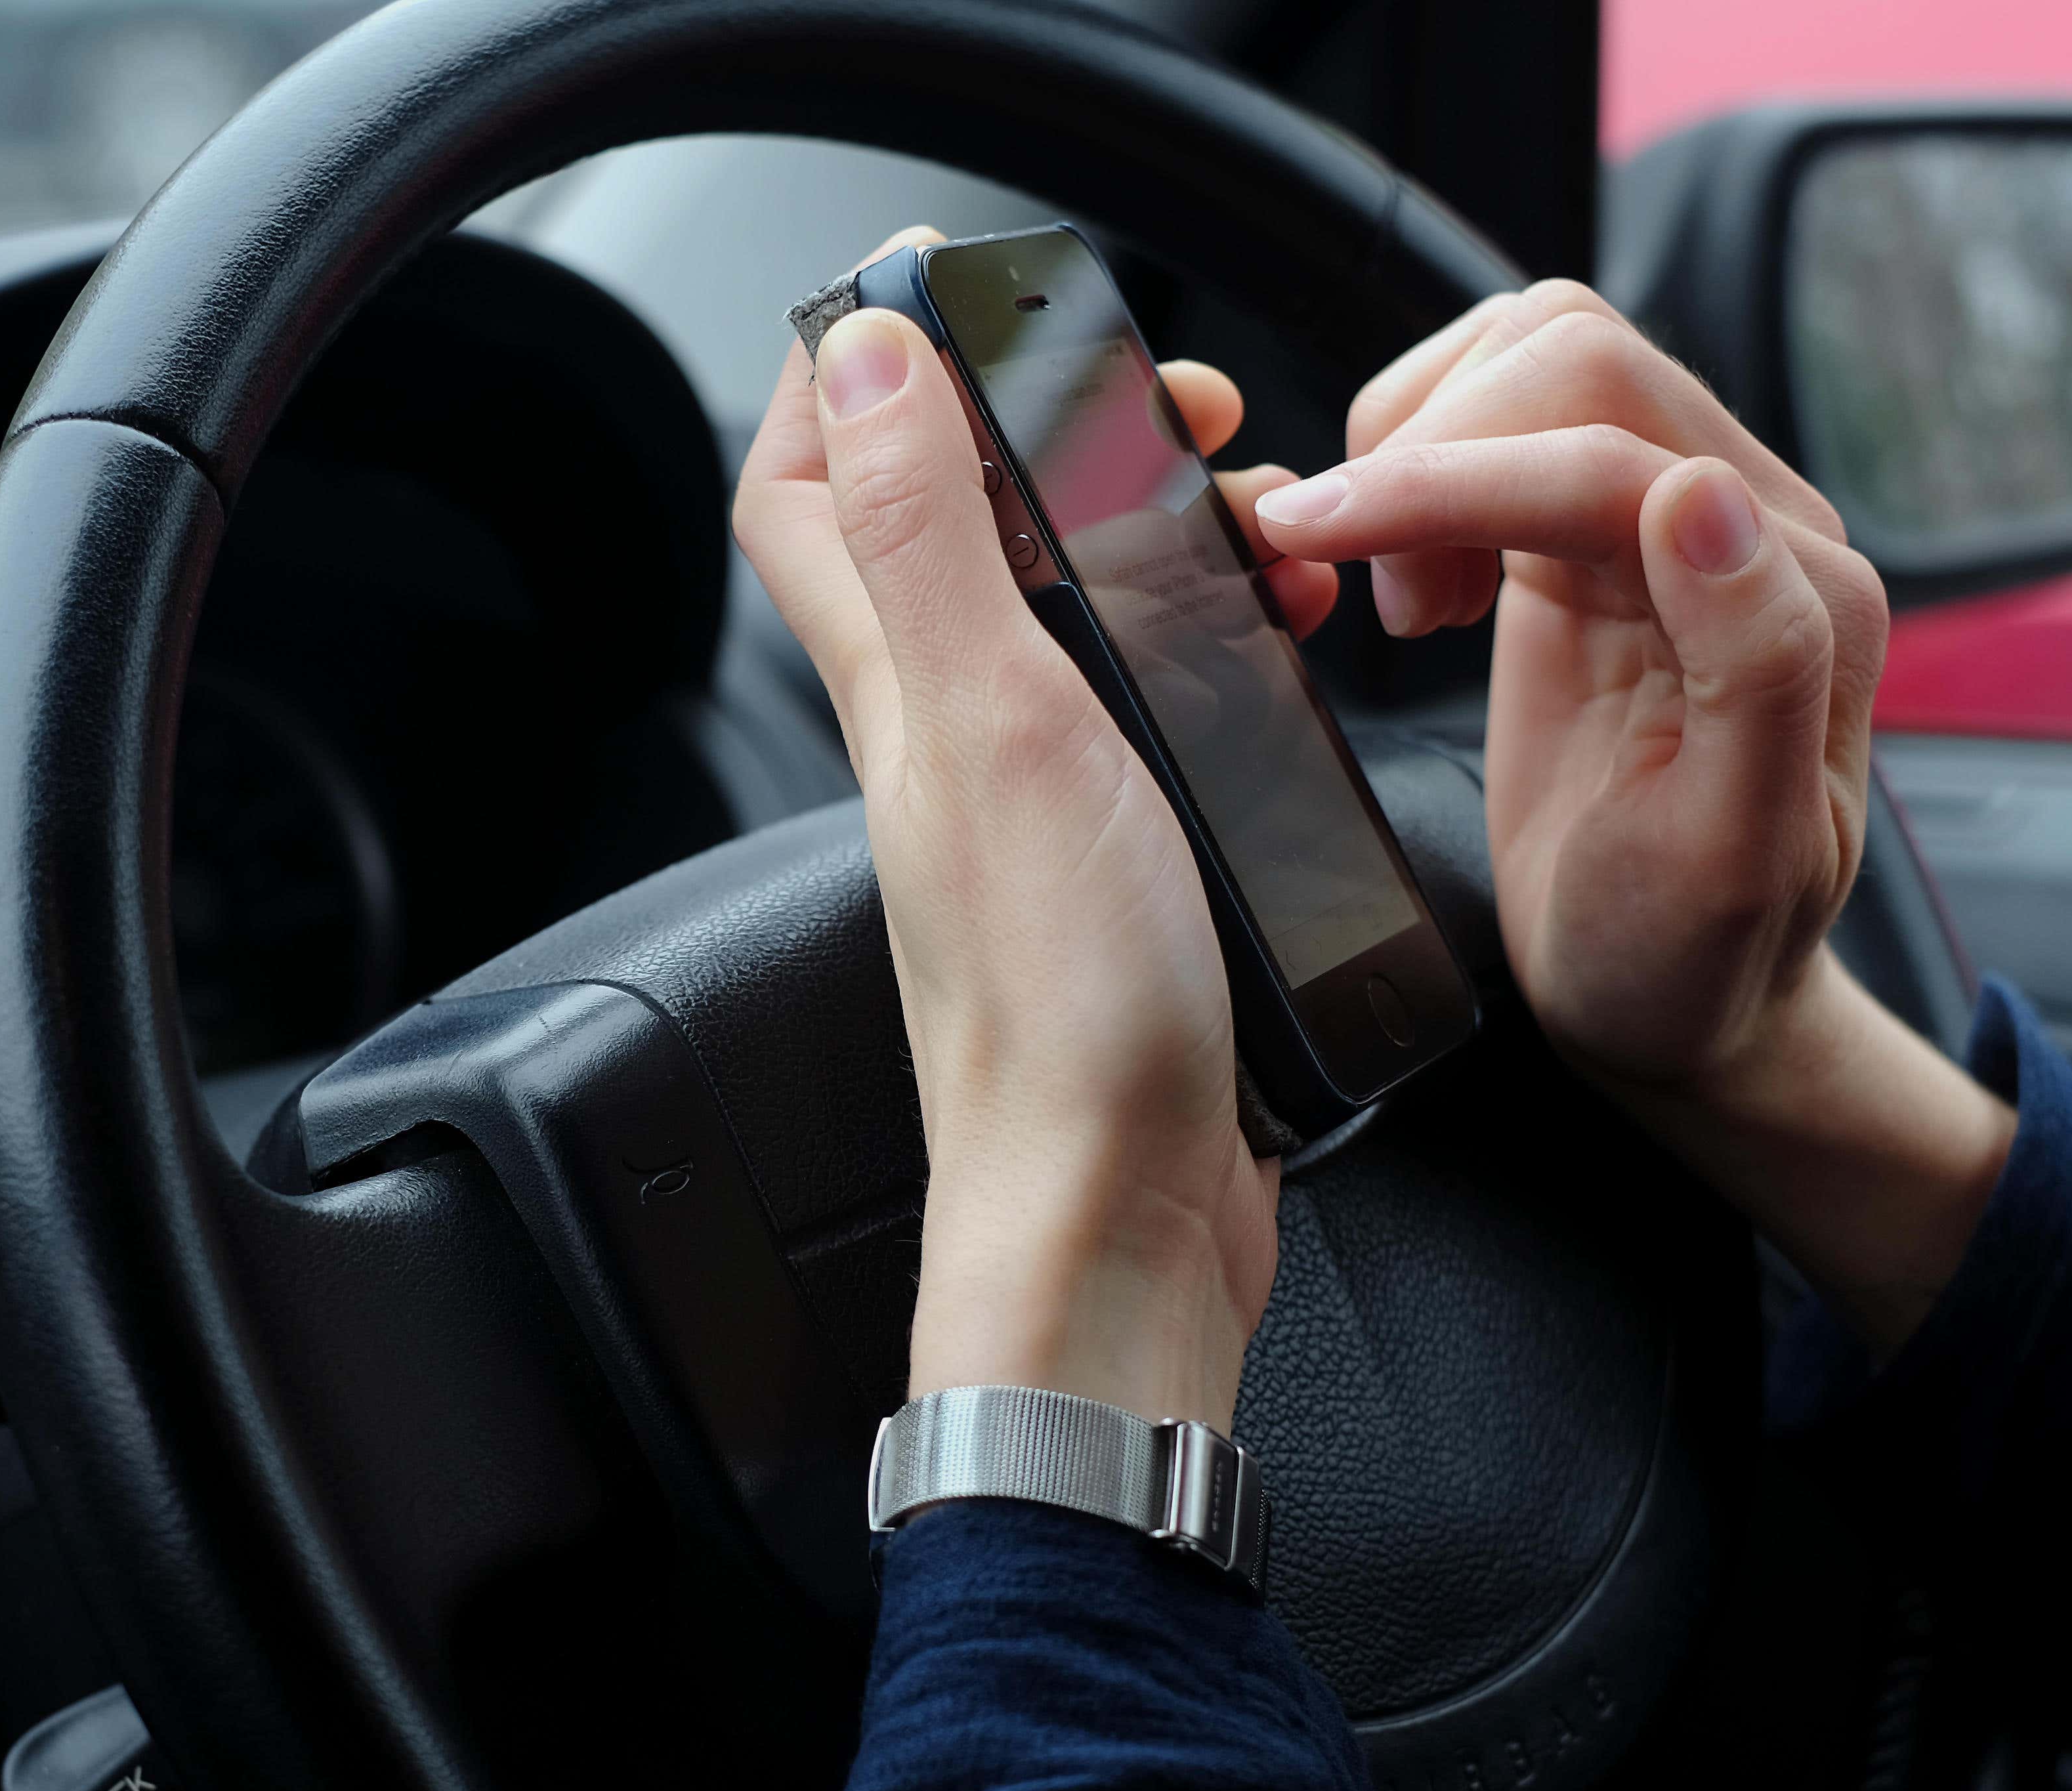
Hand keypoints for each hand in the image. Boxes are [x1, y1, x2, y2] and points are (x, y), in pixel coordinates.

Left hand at [731, 233, 1328, 1427]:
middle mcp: (945, 737)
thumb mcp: (993, 727)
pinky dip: (1203, 649)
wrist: (1124, 1220)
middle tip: (1169, 406)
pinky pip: (1138, 710)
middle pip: (943, 531)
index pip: (804, 490)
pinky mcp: (1117, 865)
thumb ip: (926, 541)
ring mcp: (1030, 802)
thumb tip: (865, 358)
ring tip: (1254, 522)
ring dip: (1142, 533)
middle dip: (1043, 425)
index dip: (847, 371)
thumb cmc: (1066, 1010)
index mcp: (901, 689)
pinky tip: (1267, 656)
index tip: (941, 288)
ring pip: (1059, 612)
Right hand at [1253, 282, 2010, 1347]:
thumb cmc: (1692, 955)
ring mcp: (1668, 522)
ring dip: (1426, 440)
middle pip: (1572, 359)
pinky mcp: (1595, 539)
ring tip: (1395, 583)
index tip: (1315, 531)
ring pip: (1538, 358)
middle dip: (1430, 445)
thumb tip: (1703, 494)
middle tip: (1357, 575)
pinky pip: (1508, 417)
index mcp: (1799, 592)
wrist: (1672, 1005)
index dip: (1449, 474)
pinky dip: (1425, 460)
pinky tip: (1413, 576)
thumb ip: (1755, 663)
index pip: (1608, 451)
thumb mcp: (1731, 853)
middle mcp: (1751, 526)